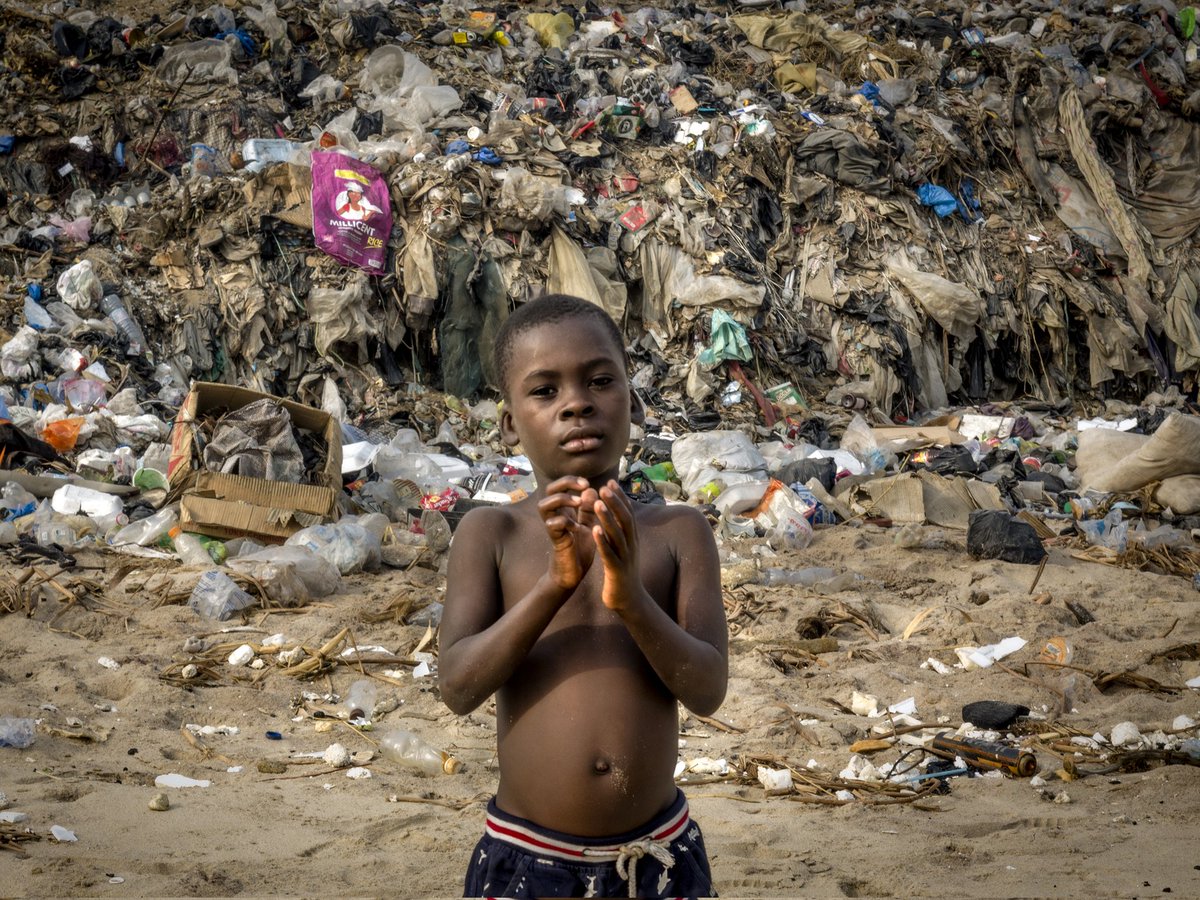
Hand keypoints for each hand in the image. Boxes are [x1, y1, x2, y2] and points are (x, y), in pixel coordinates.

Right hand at [538, 476, 598, 590]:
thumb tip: (591, 489)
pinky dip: (564, 522)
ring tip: (579, 502)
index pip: (561, 486)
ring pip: (544, 505)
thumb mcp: (589, 525)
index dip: (573, 480)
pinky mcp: (554, 540)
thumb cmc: (580, 549)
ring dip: (562, 500)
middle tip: (584, 485)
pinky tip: (577, 527)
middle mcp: (555, 516)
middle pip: (549, 490)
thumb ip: (589, 509)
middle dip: (566, 483)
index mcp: (564, 510)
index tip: (589, 484)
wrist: (574, 574)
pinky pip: (552, 525)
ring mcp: (552, 527)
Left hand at [592, 480, 641, 610]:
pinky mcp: (617, 571)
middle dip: (615, 502)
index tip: (610, 482)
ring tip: (597, 502)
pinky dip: (602, 541)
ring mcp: (625, 558)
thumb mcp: (623, 550)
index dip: (620, 498)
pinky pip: (609, 553)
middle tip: (604, 486)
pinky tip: (593, 530)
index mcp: (632, 540)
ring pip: (617, 534)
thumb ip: (618, 533)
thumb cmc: (622, 573)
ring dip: (607, 518)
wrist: (630, 601)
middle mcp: (631, 545)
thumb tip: (614, 515)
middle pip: (625, 519)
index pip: (627, 514)